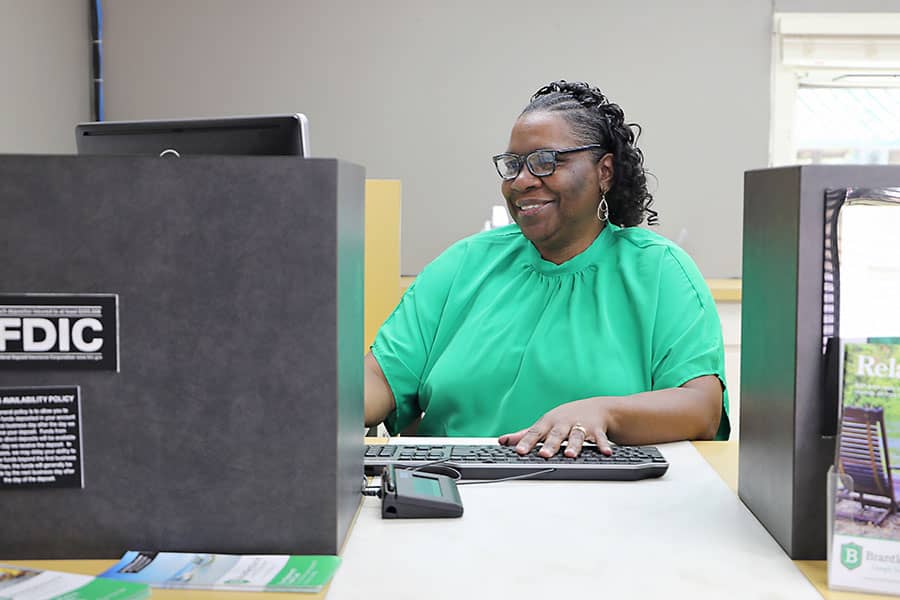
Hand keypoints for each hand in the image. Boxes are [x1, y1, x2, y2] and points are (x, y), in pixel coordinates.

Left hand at [498, 398, 612, 457]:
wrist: (596, 408)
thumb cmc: (565, 418)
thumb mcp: (545, 424)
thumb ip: (525, 434)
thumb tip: (503, 441)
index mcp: (549, 423)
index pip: (535, 433)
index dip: (526, 442)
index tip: (519, 451)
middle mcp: (564, 424)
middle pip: (556, 435)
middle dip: (550, 445)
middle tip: (544, 455)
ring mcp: (580, 426)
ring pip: (577, 436)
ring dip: (574, 445)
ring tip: (570, 455)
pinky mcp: (596, 431)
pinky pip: (600, 439)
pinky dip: (603, 445)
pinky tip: (605, 453)